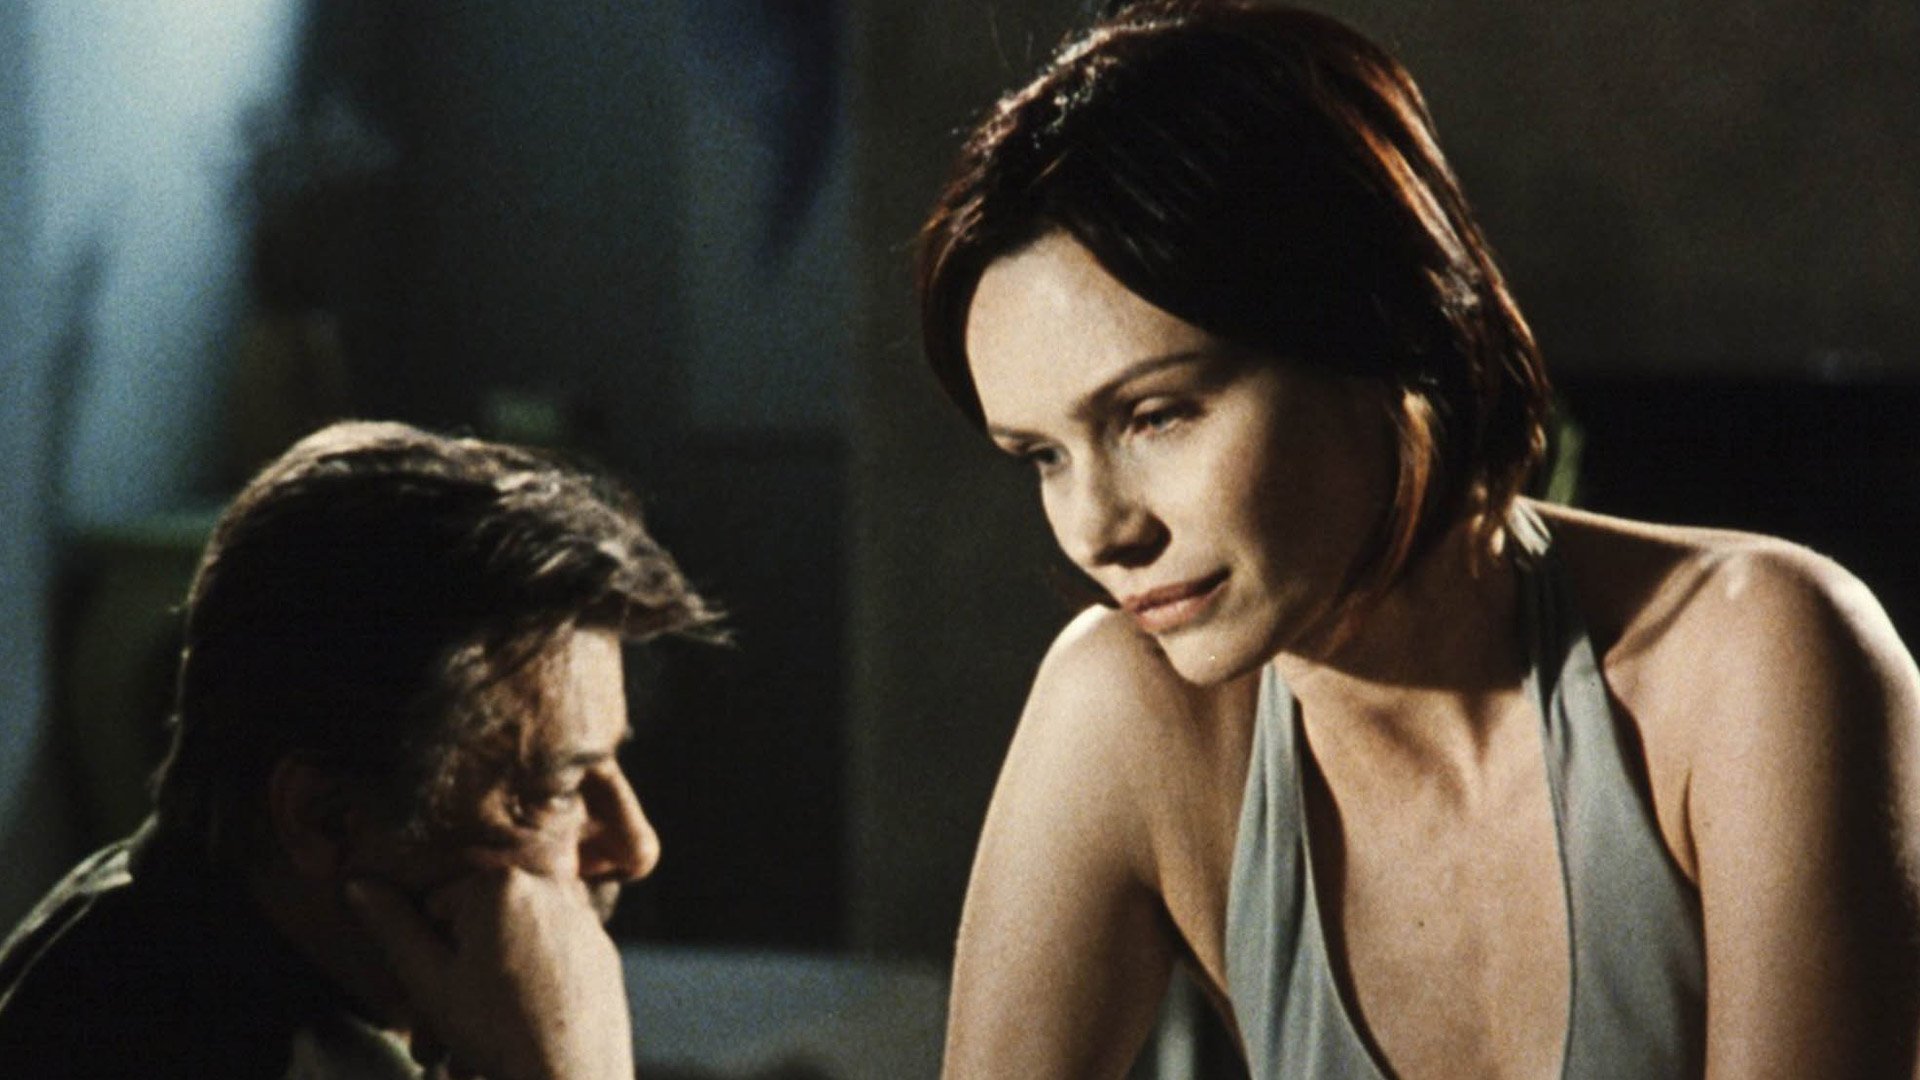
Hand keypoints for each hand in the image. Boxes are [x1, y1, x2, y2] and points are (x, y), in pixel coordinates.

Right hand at [344, 869, 633, 1079]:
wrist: (572, 1077)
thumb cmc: (496, 1031)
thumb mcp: (429, 980)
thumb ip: (392, 927)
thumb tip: (359, 883)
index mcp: (501, 882)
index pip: (436, 905)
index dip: (426, 953)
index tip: (431, 993)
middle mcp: (549, 886)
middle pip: (480, 922)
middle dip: (458, 971)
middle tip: (443, 1029)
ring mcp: (582, 916)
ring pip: (515, 941)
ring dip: (491, 981)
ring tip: (479, 1038)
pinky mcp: (602, 948)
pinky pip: (550, 956)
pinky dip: (531, 983)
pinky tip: (521, 1024)